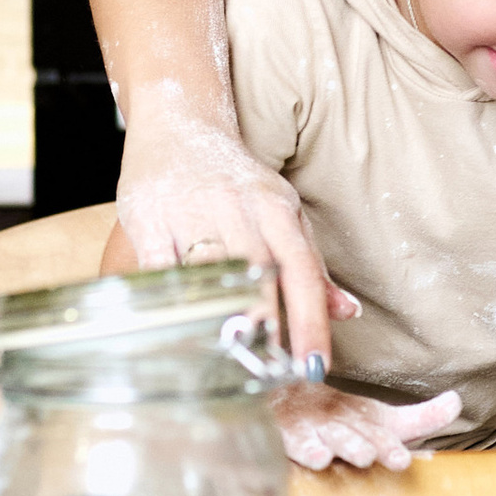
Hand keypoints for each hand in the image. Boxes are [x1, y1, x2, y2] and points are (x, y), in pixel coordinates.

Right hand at [115, 119, 355, 370]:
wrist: (179, 122)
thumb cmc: (235, 178)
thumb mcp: (282, 212)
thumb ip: (311, 266)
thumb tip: (348, 312)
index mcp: (276, 208)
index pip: (301, 271)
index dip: (310, 322)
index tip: (313, 366)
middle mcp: (236, 207)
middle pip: (256, 274)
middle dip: (266, 326)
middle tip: (271, 374)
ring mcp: (190, 210)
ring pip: (209, 271)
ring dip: (219, 316)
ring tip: (229, 360)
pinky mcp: (148, 217)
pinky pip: (159, 268)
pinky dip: (170, 301)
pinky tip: (177, 332)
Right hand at [276, 386, 463, 471]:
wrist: (285, 399)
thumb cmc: (341, 416)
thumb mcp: (381, 418)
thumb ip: (420, 417)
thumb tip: (457, 401)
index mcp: (361, 418)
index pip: (378, 431)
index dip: (388, 445)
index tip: (399, 460)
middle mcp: (334, 422)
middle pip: (345, 435)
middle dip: (354, 444)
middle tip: (364, 455)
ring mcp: (304, 429)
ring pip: (311, 439)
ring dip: (319, 447)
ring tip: (324, 458)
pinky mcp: (278, 435)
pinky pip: (280, 443)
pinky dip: (284, 448)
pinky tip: (289, 455)